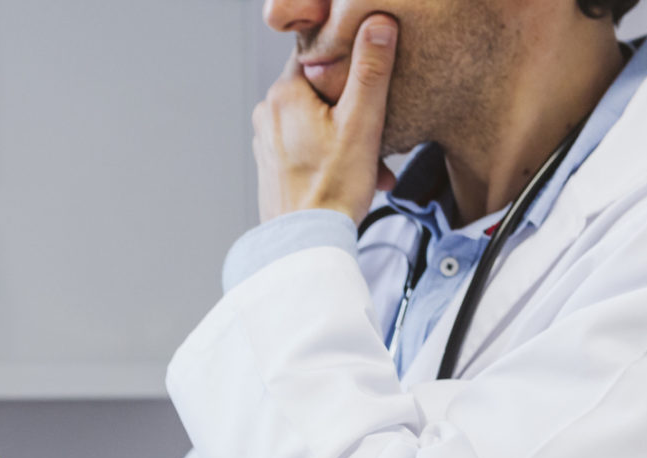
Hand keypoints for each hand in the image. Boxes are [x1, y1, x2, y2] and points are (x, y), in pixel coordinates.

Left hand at [253, 14, 398, 224]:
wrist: (305, 245)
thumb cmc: (332, 191)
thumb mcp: (362, 123)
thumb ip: (370, 70)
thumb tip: (377, 23)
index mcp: (284, 93)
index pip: (322, 54)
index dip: (351, 68)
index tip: (370, 89)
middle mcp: (268, 112)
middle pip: (322, 90)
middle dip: (356, 111)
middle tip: (379, 137)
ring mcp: (267, 140)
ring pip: (318, 120)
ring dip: (350, 137)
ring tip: (372, 165)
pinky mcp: (272, 164)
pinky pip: (308, 146)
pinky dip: (334, 155)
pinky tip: (355, 176)